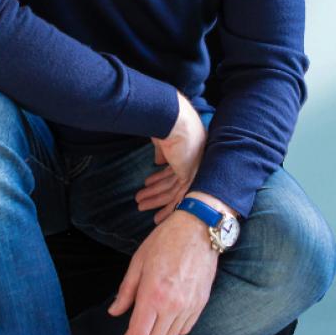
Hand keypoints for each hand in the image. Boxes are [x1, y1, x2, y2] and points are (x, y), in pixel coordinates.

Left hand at [107, 209, 218, 334]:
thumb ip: (126, 290)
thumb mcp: (138, 262)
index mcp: (153, 295)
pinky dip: (173, 332)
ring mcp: (189, 306)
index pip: (138, 333)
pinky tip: (165, 324)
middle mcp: (173, 306)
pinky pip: (185, 328)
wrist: (198, 229)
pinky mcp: (200, 303)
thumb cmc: (165, 241)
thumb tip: (115, 311)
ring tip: (146, 333)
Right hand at [141, 92, 207, 224]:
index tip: (148, 183)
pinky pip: (179, 197)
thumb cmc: (165, 121)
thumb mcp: (163, 139)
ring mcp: (194, 167)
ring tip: (139, 205)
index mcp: (190, 147)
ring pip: (174, 191)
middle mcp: (195, 159)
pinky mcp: (189, 175)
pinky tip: (156, 216)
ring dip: (156, 200)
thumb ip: (163, 152)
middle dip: (157, 192)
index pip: (175, 168)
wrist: (173, 118)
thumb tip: (158, 162)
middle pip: (174, 182)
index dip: (160, 178)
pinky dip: (167, 208)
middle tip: (143, 200)